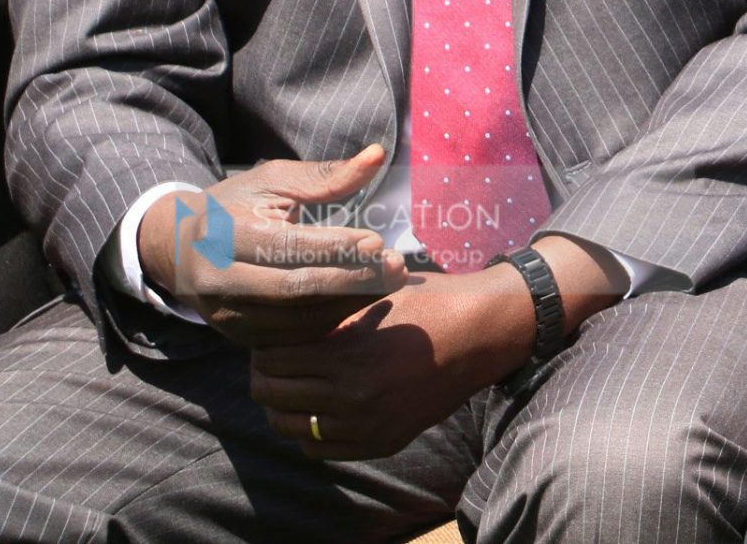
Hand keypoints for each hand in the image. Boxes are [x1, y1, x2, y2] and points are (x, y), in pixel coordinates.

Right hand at [135, 146, 407, 346]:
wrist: (180, 249)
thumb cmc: (236, 206)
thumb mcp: (272, 181)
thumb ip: (324, 175)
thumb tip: (378, 155)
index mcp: (223, 235)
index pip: (285, 247)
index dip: (333, 247)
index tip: (377, 241)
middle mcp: (218, 280)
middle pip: (291, 289)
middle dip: (349, 279)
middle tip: (396, 267)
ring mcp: (225, 314)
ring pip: (294, 319)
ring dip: (348, 303)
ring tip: (390, 282)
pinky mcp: (237, 336)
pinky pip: (290, 337)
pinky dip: (331, 320)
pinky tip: (363, 300)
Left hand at [247, 267, 536, 458]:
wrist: (483, 334)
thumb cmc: (430, 302)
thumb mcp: (375, 296)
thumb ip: (328, 311)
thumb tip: (278, 314)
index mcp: (348, 355)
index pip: (271, 361)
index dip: (263, 347)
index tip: (269, 338)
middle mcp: (353, 396)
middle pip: (274, 396)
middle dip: (266, 376)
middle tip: (274, 363)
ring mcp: (368, 425)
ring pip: (291, 428)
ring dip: (283, 406)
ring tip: (292, 386)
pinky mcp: (383, 442)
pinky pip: (320, 449)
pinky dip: (309, 432)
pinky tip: (319, 409)